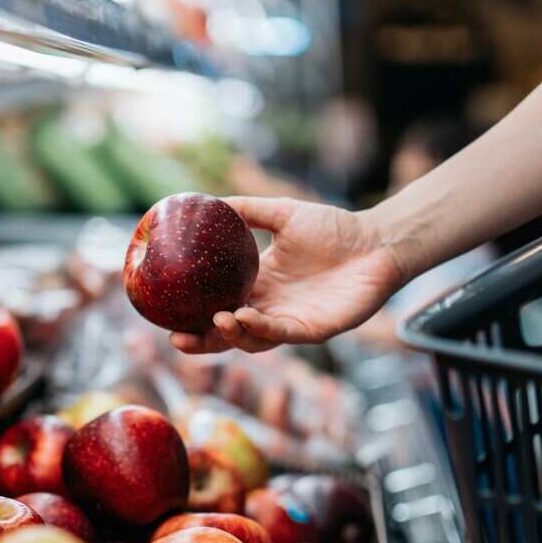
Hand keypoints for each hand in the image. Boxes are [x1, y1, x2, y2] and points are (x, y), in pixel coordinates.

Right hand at [170, 197, 404, 353]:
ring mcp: (291, 322)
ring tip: (217, 318)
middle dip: (201, 342)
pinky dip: (260, 328)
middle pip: (227, 334)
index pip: (217, 306)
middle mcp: (269, 308)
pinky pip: (281, 334)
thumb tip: (207, 200)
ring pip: (252, 340)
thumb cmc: (334, 229)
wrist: (376, 241)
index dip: (192, 314)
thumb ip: (247, 210)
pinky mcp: (313, 330)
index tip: (164, 312)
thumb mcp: (282, 214)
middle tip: (176, 339)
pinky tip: (244, 315)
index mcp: (259, 285)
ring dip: (231, 334)